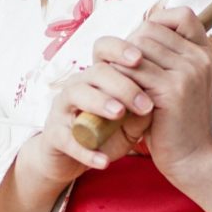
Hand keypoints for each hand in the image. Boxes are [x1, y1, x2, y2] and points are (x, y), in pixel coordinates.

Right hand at [17, 42, 154, 201]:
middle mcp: (77, 86)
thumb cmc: (105, 133)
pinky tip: (103, 161)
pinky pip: (67, 140)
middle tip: (145, 104)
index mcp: (96, 77)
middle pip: (97, 72)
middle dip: (122, 85)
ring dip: (100, 102)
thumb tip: (158, 100)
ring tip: (119, 114)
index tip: (141, 59)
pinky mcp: (53, 135)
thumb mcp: (130, 123)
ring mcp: (62, 109)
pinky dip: (85, 151)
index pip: (104, 51)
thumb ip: (142, 111)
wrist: (72, 159)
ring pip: (76, 94)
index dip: (119, 50)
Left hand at [120, 5, 211, 186]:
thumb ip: (165, 56)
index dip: (158, 23)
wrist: (190, 157)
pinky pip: (132, 72)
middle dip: (127, 48)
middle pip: (149, 30)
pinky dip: (118, 81)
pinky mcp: (173, 89)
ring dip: (118, 64)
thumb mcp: (177, 81)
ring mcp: (189, 72)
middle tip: (118, 71)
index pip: (181, 15)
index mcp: (205, 52)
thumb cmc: (174, 120)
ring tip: (115, 83)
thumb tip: (136, 32)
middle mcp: (201, 57)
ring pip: (137, 49)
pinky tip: (117, 96)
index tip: (142, 47)